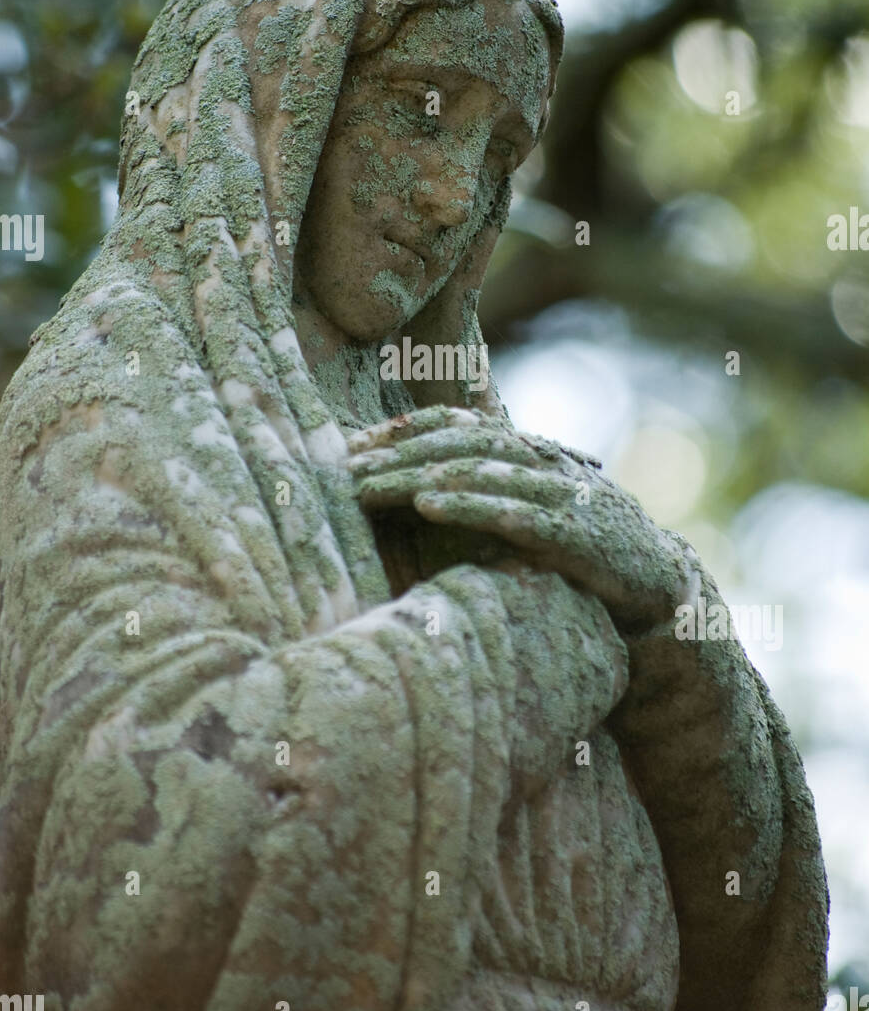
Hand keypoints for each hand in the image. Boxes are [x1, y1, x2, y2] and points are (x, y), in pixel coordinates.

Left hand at [347, 406, 697, 629]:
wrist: (661, 585)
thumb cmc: (587, 549)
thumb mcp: (537, 511)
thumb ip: (492, 491)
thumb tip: (425, 485)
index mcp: (532, 453)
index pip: (459, 426)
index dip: (406, 429)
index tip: (354, 442)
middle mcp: (544, 463)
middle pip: (461, 445)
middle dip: (400, 453)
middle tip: (348, 467)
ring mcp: (560, 495)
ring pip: (480, 473)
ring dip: (419, 476)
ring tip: (372, 486)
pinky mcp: (573, 533)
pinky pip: (516, 514)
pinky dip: (471, 506)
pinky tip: (431, 506)